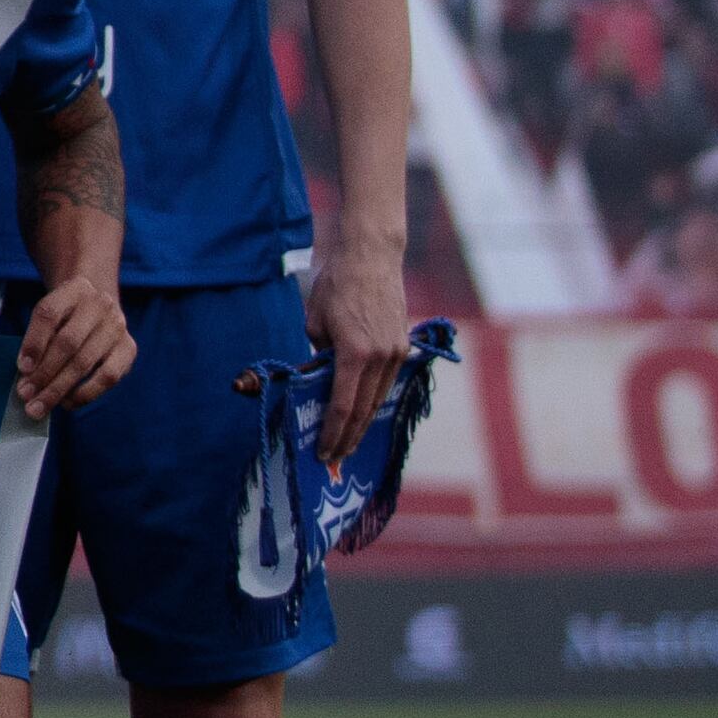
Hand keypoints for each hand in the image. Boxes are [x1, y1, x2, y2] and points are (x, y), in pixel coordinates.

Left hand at [11, 276, 131, 416]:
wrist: (97, 303)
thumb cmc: (65, 315)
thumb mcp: (49, 313)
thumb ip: (37, 337)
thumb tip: (27, 373)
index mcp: (74, 289)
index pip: (49, 314)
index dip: (34, 342)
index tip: (21, 368)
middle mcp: (100, 305)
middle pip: (68, 343)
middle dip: (44, 373)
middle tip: (25, 395)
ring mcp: (117, 327)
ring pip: (86, 362)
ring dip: (60, 388)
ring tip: (40, 405)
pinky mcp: (129, 349)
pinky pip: (108, 377)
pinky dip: (85, 393)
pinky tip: (66, 403)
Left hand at [304, 246, 412, 463]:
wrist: (371, 258)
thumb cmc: (335, 287)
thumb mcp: (315, 324)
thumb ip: (318, 359)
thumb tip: (317, 385)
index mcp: (356, 353)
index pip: (343, 405)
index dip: (332, 431)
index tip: (322, 450)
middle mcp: (382, 357)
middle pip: (364, 409)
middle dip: (348, 437)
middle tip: (334, 459)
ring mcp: (396, 353)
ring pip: (378, 399)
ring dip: (363, 424)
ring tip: (348, 445)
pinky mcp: (402, 347)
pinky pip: (386, 383)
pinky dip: (373, 402)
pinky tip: (364, 416)